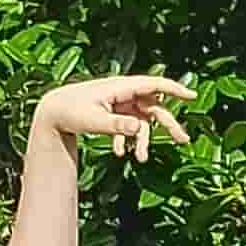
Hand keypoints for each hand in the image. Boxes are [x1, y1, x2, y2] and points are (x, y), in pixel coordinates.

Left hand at [30, 73, 191, 165]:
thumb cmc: (71, 112)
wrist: (53, 112)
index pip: (154, 85)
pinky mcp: (112, 113)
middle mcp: (123, 93)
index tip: (192, 96)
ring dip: (143, 140)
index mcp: (121, 88)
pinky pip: (127, 126)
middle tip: (184, 140)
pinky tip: (119, 154)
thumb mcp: (94, 121)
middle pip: (153, 107)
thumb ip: (118, 126)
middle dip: (168, 124)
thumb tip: (139, 129)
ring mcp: (118, 103)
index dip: (175, 89)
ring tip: (140, 160)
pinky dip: (125, 140)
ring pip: (141, 120)